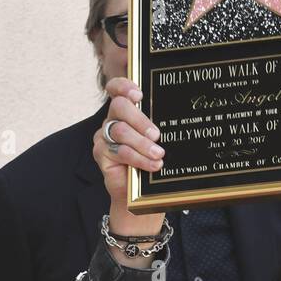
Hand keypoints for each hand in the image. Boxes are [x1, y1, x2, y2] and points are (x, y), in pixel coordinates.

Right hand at [92, 77, 164, 236]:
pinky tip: (152, 165)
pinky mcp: (101, 152)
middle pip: (119, 107)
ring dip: (142, 143)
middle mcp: (113, 120)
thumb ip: (159, 128)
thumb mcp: (158, 142)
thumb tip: (180, 119)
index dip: (123, 86)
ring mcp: (105, 135)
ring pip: (121, 130)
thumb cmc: (151, 163)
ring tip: (158, 154)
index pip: (117, 89)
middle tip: (156, 134)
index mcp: (126, 111)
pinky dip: (138, 158)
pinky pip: (120, 151)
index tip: (139, 95)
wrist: (139, 194)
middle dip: (140, 119)